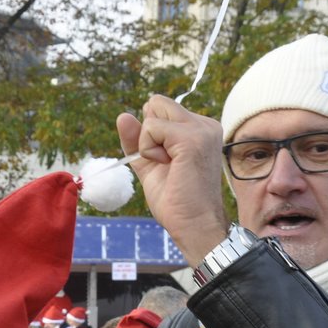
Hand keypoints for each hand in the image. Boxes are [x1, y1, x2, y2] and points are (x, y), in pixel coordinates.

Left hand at [116, 96, 229, 264]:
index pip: (161, 109)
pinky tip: (168, 166)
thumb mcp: (150, 164)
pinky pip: (151, 128)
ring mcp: (201, 129)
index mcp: (199, 129)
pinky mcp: (191, 138)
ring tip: (169, 167)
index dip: (151, 134)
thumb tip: (122, 115)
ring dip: (148, 143)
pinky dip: (148, 149)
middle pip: (157, 103)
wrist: (194, 224)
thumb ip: (137, 140)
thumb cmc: (176, 201)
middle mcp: (204, 124)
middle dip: (149, 133)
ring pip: (153, 113)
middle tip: (166, 163)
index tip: (167, 161)